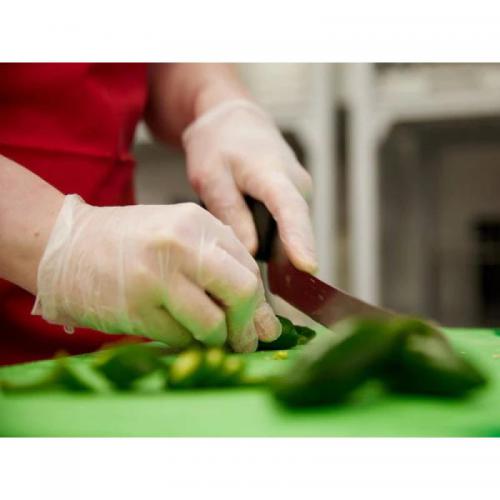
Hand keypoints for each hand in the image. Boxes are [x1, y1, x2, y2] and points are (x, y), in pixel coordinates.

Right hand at [32, 195, 280, 351]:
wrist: (65, 247)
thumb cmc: (128, 242)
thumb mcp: (177, 233)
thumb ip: (218, 262)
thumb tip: (260, 313)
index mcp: (196, 222)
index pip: (249, 266)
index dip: (259, 302)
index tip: (260, 322)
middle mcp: (180, 245)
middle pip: (242, 291)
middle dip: (249, 323)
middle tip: (247, 340)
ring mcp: (156, 277)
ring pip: (213, 323)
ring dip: (218, 340)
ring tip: (212, 340)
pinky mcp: (136, 309)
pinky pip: (179, 338)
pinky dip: (187, 343)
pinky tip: (180, 334)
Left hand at [182, 99, 316, 273]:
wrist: (234, 120)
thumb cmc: (219, 144)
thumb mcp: (211, 177)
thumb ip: (231, 212)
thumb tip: (251, 251)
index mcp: (272, 174)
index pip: (291, 210)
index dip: (299, 240)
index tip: (308, 266)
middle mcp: (297, 184)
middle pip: (295, 231)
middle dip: (280, 259)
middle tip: (250, 280)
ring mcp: (301, 191)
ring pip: (291, 232)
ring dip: (272, 249)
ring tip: (241, 248)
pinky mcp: (296, 199)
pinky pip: (288, 227)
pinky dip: (272, 239)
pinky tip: (250, 238)